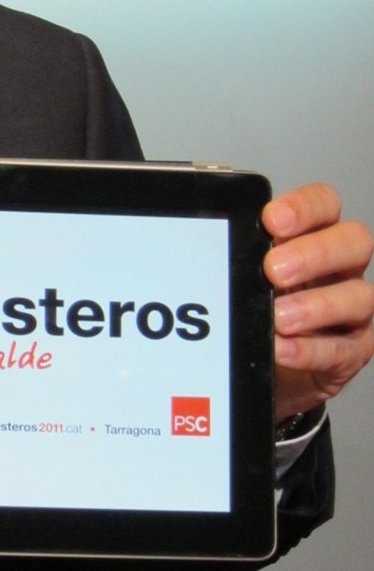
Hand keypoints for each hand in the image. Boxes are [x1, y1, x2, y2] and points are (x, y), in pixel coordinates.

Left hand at [264, 183, 373, 420]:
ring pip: (360, 296)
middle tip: (273, 270)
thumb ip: (241, 259)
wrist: (270, 366)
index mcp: (316, 238)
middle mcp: (343, 268)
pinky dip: (311, 350)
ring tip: (278, 317)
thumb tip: (212, 248)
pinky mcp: (354, 349)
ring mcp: (354, 308)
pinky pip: (345, 349)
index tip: (271, 220)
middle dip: (314, 253)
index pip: (326, 205)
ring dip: (316, 306)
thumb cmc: (259, 309)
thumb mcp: (248, 277)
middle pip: (355, 242)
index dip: (305, 207)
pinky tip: (282, 349)